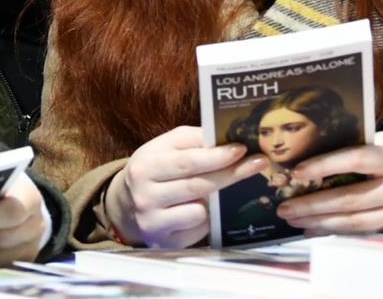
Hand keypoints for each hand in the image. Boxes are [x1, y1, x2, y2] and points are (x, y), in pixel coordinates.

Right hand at [105, 126, 267, 248]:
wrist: (124, 205)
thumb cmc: (153, 171)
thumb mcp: (162, 148)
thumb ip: (190, 140)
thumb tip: (226, 139)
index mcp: (145, 166)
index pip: (186, 161)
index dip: (217, 156)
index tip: (241, 149)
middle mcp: (145, 195)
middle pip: (198, 185)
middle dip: (231, 173)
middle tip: (257, 163)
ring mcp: (153, 222)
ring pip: (200, 210)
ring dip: (213, 200)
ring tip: (209, 190)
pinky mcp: (164, 242)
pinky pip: (199, 229)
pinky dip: (204, 218)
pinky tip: (196, 209)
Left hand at [275, 131, 382, 233]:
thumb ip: (373, 144)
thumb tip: (331, 145)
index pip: (355, 159)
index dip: (324, 166)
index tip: (297, 171)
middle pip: (350, 198)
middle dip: (313, 203)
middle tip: (284, 206)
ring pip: (356, 220)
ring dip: (321, 221)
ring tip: (295, 220)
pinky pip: (370, 230)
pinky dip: (342, 230)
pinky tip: (322, 229)